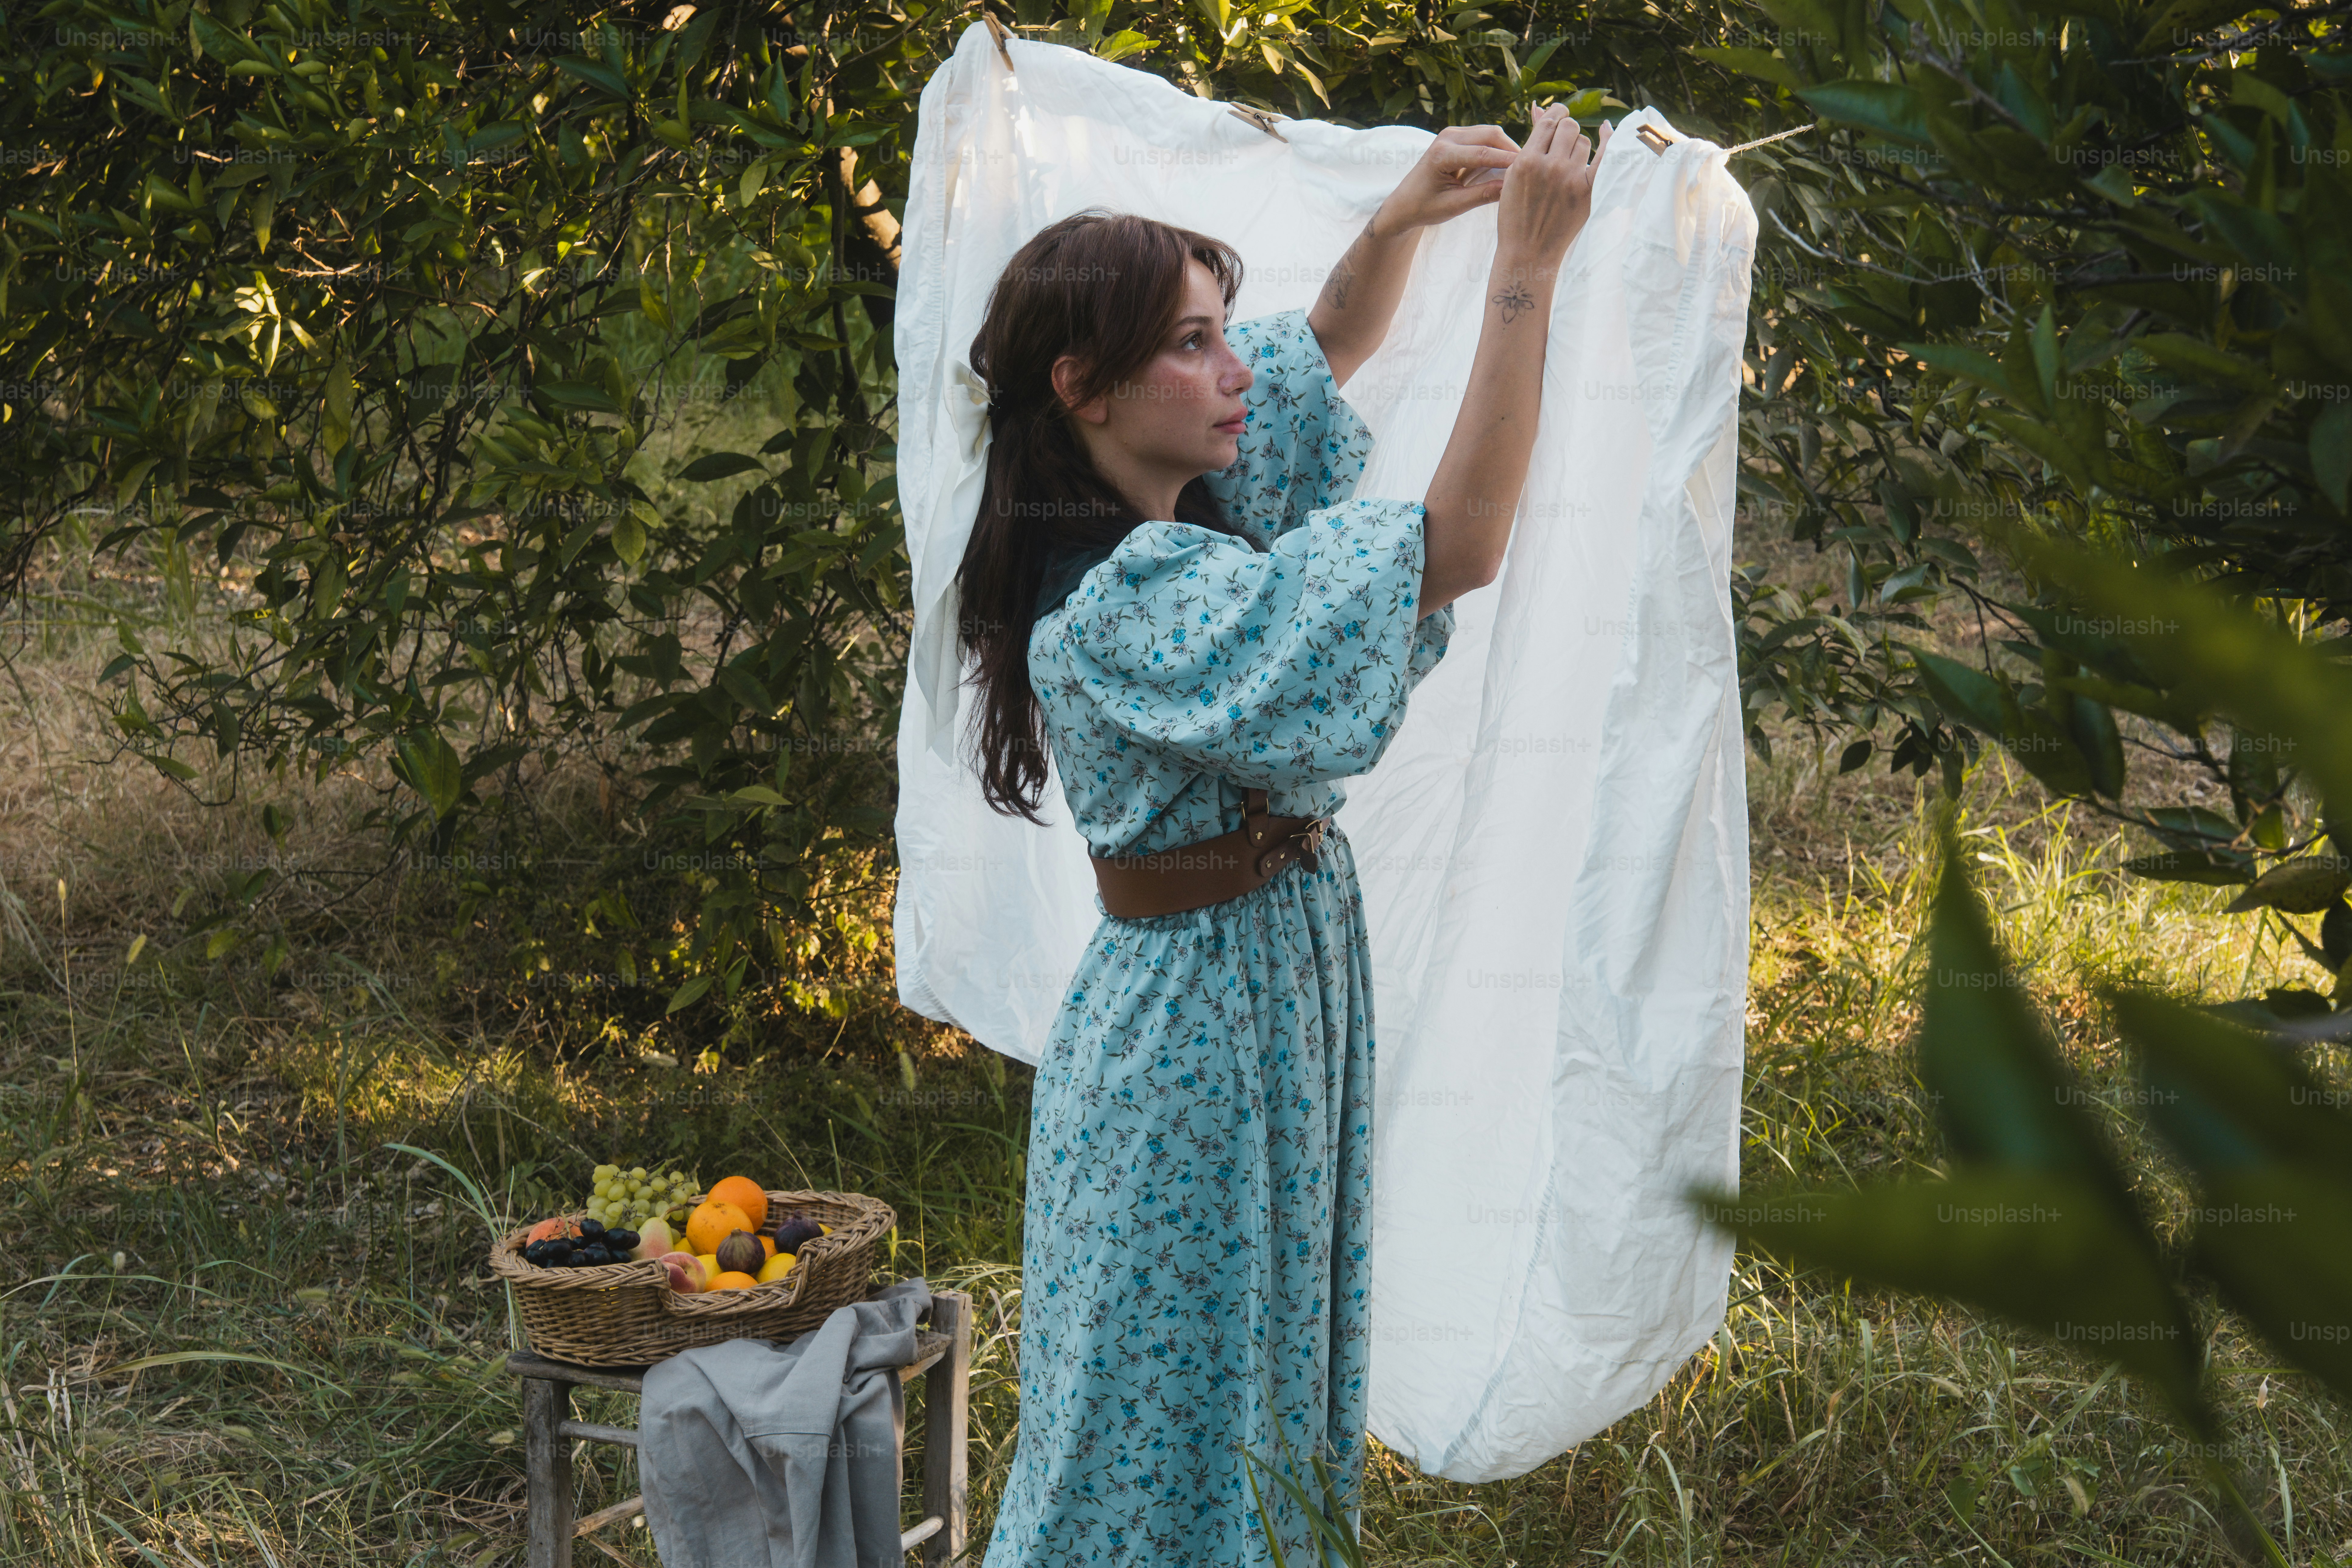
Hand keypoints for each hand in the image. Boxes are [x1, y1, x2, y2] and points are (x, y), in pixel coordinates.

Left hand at [1369, 124, 1519, 236]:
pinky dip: (1498, 149)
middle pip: (1491, 135)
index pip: (1484, 154)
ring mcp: (1452, 133)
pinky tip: (1508, 165)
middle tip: (1533, 167)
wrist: (1404, 203)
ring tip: (1523, 167)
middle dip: (1513, 150)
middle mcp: (1447, 137)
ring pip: (1491, 133)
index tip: (1532, 170)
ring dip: (1507, 148)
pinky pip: (1485, 137)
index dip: (1510, 162)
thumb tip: (1512, 190)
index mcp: (1442, 154)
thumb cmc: (1424, 208)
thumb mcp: (1454, 206)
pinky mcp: (1457, 136)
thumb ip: (1483, 195)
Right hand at [1495, 105, 1610, 269]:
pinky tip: (1607, 130)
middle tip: (1560, 146)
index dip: (1555, 115)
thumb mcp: (1513, 176)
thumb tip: (1538, 106)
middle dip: (1565, 133)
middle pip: (1569, 127)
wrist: (1528, 252)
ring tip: (1568, 164)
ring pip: (1584, 141)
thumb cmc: (1516, 215)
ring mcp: (1570, 179)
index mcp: (1526, 161)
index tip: (1557, 118)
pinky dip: (1609, 140)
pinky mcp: (1588, 192)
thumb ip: (1530, 143)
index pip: (1549, 121)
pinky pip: (1605, 155)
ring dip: (1578, 147)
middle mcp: (1549, 166)